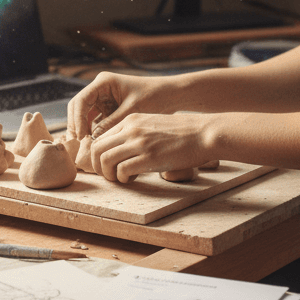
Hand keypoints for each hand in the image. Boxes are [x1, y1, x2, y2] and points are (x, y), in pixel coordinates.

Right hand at [67, 71, 183, 139]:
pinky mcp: (108, 107)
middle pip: (78, 106)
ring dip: (83, 128)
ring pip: (84, 114)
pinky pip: (94, 119)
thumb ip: (111, 123)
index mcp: (104, 82)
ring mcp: (103, 97)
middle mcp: (100, 88)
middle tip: (78, 144)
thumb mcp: (131, 111)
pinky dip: (93, 130)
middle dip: (76, 124)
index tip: (81, 137)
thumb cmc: (154, 98)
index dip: (78, 119)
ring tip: (86, 146)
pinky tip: (96, 143)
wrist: (170, 95)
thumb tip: (93, 140)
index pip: (81, 100)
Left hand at [90, 112, 212, 182]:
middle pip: (96, 149)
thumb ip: (135, 134)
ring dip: (108, 174)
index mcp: (130, 120)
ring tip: (120, 179)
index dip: (99, 155)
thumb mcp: (152, 125)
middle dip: (98, 166)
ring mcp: (139, 142)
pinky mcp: (149, 156)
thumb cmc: (181, 133)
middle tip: (108, 175)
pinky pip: (122, 170)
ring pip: (105, 159)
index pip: (99, 138)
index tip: (108, 165)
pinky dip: (123, 178)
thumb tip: (121, 152)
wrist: (203, 133)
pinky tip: (132, 179)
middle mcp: (130, 129)